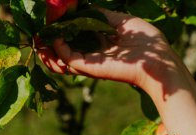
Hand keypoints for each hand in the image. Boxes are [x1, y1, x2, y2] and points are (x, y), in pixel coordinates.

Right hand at [37, 9, 184, 93]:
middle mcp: (93, 54)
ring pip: (62, 59)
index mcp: (100, 44)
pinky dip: (59, 50)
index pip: (75, 38)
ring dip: (47, 50)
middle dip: (48, 41)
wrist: (158, 61)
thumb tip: (83, 5)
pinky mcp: (92, 68)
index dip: (60, 29)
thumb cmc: (146, 43)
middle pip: (64, 50)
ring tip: (36, 39)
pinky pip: (69, 60)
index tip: (49, 18)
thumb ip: (101, 15)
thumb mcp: (122, 21)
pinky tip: (54, 38)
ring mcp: (92, 62)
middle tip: (36, 32)